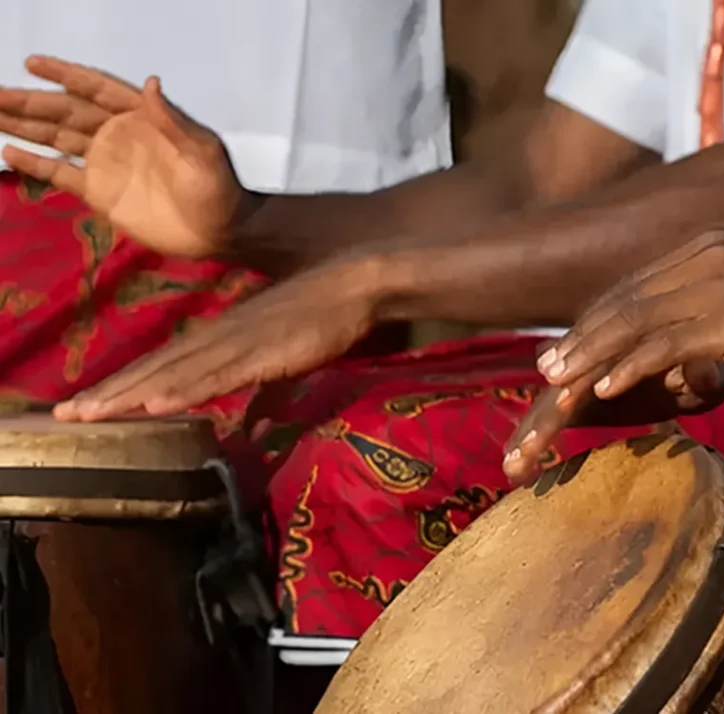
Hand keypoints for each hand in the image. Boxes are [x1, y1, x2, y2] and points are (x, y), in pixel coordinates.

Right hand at [0, 55, 250, 257]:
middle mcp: (118, 135)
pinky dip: (36, 164)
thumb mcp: (203, 153)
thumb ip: (174, 121)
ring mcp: (108, 164)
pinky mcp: (101, 193)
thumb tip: (151, 83)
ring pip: (57, 138)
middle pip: (67, 111)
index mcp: (142, 118)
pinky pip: (61, 174)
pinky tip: (10, 152)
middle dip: (30, 102)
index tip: (33, 63)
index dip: (66, 75)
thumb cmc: (218, 189)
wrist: (220, 232)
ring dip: (24, 126)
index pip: (97, 89)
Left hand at [52, 255, 385, 421]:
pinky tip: (155, 403)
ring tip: (90, 415)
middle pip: (154, 369)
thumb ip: (266, 397)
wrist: (355, 283)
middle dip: (108, 394)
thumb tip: (253, 431)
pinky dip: (185, 389)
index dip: (123, 387)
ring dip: (130, 394)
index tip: (85, 408)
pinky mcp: (261, 350)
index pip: (162, 366)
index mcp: (221, 337)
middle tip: (63, 419)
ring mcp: (236, 342)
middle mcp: (217, 336)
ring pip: (174, 373)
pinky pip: (216, 374)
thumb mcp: (286, 362)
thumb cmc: (324, 316)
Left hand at [502, 231, 723, 477]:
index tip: (566, 357)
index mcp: (708, 250)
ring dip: (590, 356)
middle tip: (543, 376)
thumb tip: (685, 377)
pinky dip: (632, 365)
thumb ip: (715, 340)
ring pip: (635, 320)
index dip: (594, 326)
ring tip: (556, 386)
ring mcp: (718, 280)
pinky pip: (669, 341)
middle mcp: (705, 256)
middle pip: (623, 302)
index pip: (634, 290)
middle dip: (580, 343)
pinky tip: (606, 388)